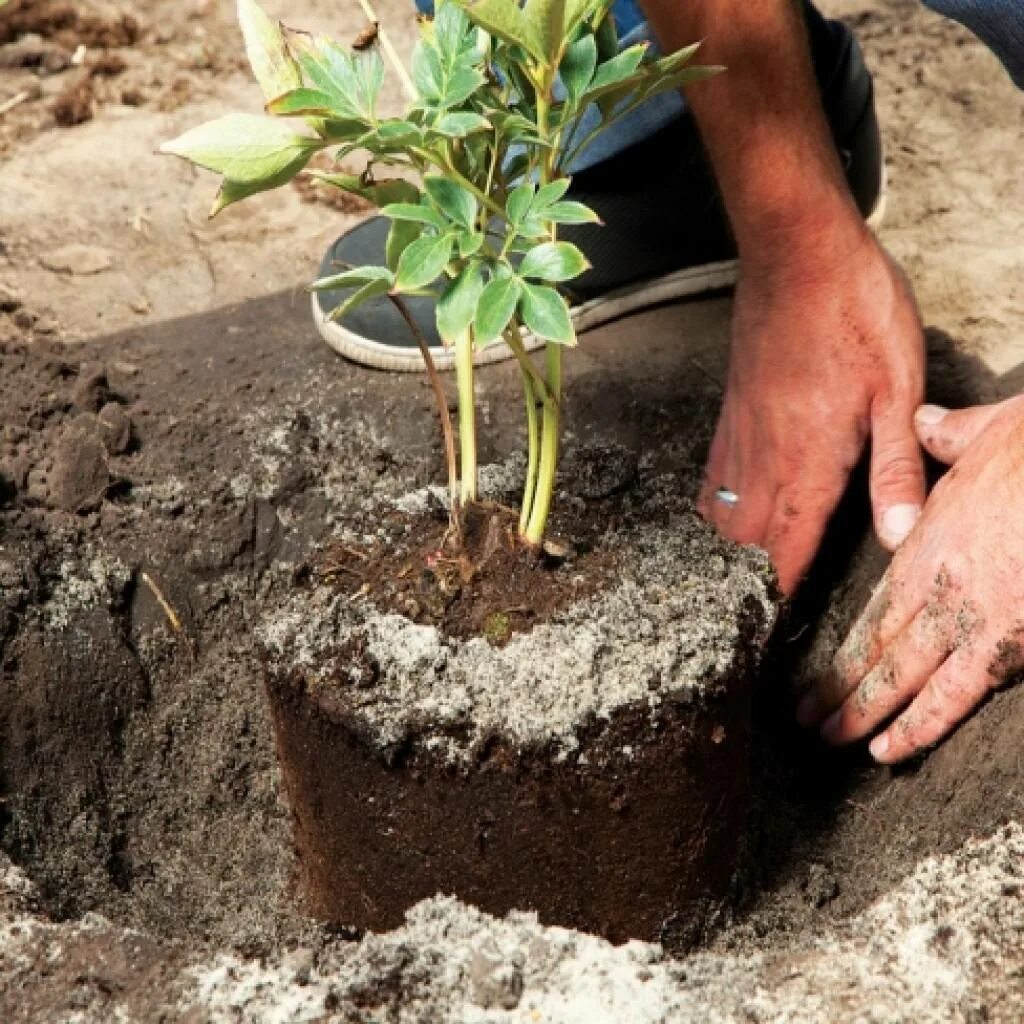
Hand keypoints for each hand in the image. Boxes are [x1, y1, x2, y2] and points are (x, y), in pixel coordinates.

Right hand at [699, 228, 926, 593]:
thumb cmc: (853, 313)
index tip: (769, 639)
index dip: (777, 600)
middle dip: (745, 589)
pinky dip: (712, 516)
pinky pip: (710, 484)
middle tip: (746, 622)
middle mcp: (761, 461)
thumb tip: (898, 537)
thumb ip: (896, 468)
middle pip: (742, 548)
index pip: (783, 554)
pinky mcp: (728, 417)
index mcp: (806, 464)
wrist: (793, 255)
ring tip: (729, 588)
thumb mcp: (897, 389)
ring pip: (719, 520)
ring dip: (725, 558)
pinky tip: (720, 521)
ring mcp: (737, 439)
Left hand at [799, 395, 1023, 762]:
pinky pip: (957, 696)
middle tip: (805, 722)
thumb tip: (927, 423)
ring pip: (901, 676)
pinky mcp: (1011, 643)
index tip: (818, 671)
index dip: (844, 646)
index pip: (874, 608)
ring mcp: (971, 617)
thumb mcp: (992, 430)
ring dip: (862, 714)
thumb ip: (949, 438)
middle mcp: (937, 584)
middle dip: (838, 688)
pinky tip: (890, 751)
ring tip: (830, 741)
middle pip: (875, 648)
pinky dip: (920, 726)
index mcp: (928, 541)